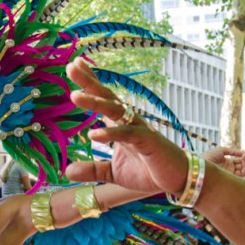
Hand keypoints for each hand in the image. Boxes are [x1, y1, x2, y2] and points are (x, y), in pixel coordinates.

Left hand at [65, 59, 189, 194]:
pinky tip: (93, 134)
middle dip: (89, 82)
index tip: (73, 65)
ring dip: (95, 102)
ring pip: (115, 110)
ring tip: (75, 95)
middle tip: (71, 66)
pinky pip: (127, 133)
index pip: (103, 99)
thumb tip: (67, 171)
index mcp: (120, 125)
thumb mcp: (113, 173)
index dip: (89, 83)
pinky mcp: (148, 141)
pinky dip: (110, 133)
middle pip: (107, 97)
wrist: (177, 179)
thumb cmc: (148, 172)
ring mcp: (139, 129)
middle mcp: (129, 121)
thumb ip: (92, 169)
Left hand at [202, 147, 244, 176]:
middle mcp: (229, 168)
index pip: (239, 160)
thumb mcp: (221, 150)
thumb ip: (233, 151)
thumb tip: (244, 152)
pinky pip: (240, 176)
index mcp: (227, 162)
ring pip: (242, 171)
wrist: (202, 164)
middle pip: (242, 166)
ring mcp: (230, 174)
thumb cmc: (209, 156)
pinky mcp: (229, 178)